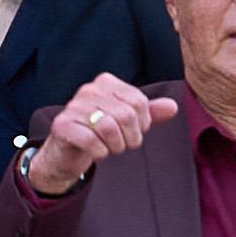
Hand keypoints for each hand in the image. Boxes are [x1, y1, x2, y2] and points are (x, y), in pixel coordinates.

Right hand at [21, 71, 169, 195]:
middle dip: (131, 137)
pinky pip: (92, 141)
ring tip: (111, 149)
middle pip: (126, 115)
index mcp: (106, 83)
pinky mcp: (63, 125)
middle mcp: (88, 90)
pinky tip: (98, 153)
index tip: (135, 132)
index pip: (138, 101)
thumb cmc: (100, 132)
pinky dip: (101, 153)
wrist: (67, 151)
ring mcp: (73, 107)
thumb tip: (173, 106)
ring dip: (116, 146)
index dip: (143, 123)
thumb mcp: (127, 121)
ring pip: (109, 128)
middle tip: (124, 145)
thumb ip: (149, 112)